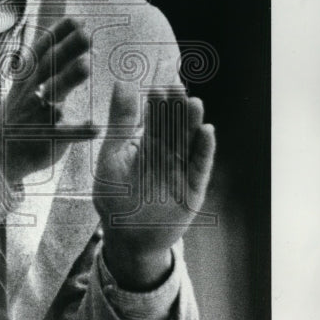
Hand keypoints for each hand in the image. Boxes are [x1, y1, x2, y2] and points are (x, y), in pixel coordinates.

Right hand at [0, 17, 95, 187]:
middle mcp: (32, 89)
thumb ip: (48, 32)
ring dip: (68, 79)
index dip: (58, 33)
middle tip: (88, 34)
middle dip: (67, 49)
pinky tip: (98, 126)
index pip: (43, 48)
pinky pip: (64, 134)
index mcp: (29, 72)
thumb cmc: (23, 102)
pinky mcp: (46, 137)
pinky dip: (80, 130)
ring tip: (88, 65)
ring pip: (53, 94)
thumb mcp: (31, 66)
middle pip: (49, 65)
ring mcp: (37, 113)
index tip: (78, 19)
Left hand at [93, 80, 215, 290]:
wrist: (127, 237)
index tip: (160, 85)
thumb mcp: (112, 155)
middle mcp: (167, 153)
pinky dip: (204, 150)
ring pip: (188, 142)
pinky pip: (200, 166)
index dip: (158, 103)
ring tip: (194, 103)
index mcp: (147, 144)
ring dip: (192, 123)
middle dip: (176, 109)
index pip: (155, 119)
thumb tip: (123, 82)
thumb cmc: (114, 196)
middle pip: (174, 127)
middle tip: (178, 88)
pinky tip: (207, 131)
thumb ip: (120, 121)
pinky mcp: (193, 188)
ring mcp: (181, 169)